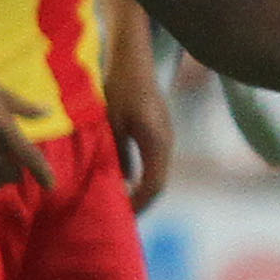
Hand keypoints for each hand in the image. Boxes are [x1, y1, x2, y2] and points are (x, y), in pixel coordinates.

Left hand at [109, 55, 174, 212]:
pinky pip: (154, 161)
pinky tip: (125, 179)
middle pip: (159, 182)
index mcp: (156, 143)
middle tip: (122, 217)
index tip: (124, 217)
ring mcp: (166, 137)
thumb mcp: (112, 123)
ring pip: (157, 172)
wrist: (134, 61)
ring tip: (122, 202)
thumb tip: (120, 181)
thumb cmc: (120, 88)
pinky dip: (142, 175)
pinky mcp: (160, 131)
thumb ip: (117, 153)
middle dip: (142, 201)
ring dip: (142, 189)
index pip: (154, 185)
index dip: (140, 204)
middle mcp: (166, 143)